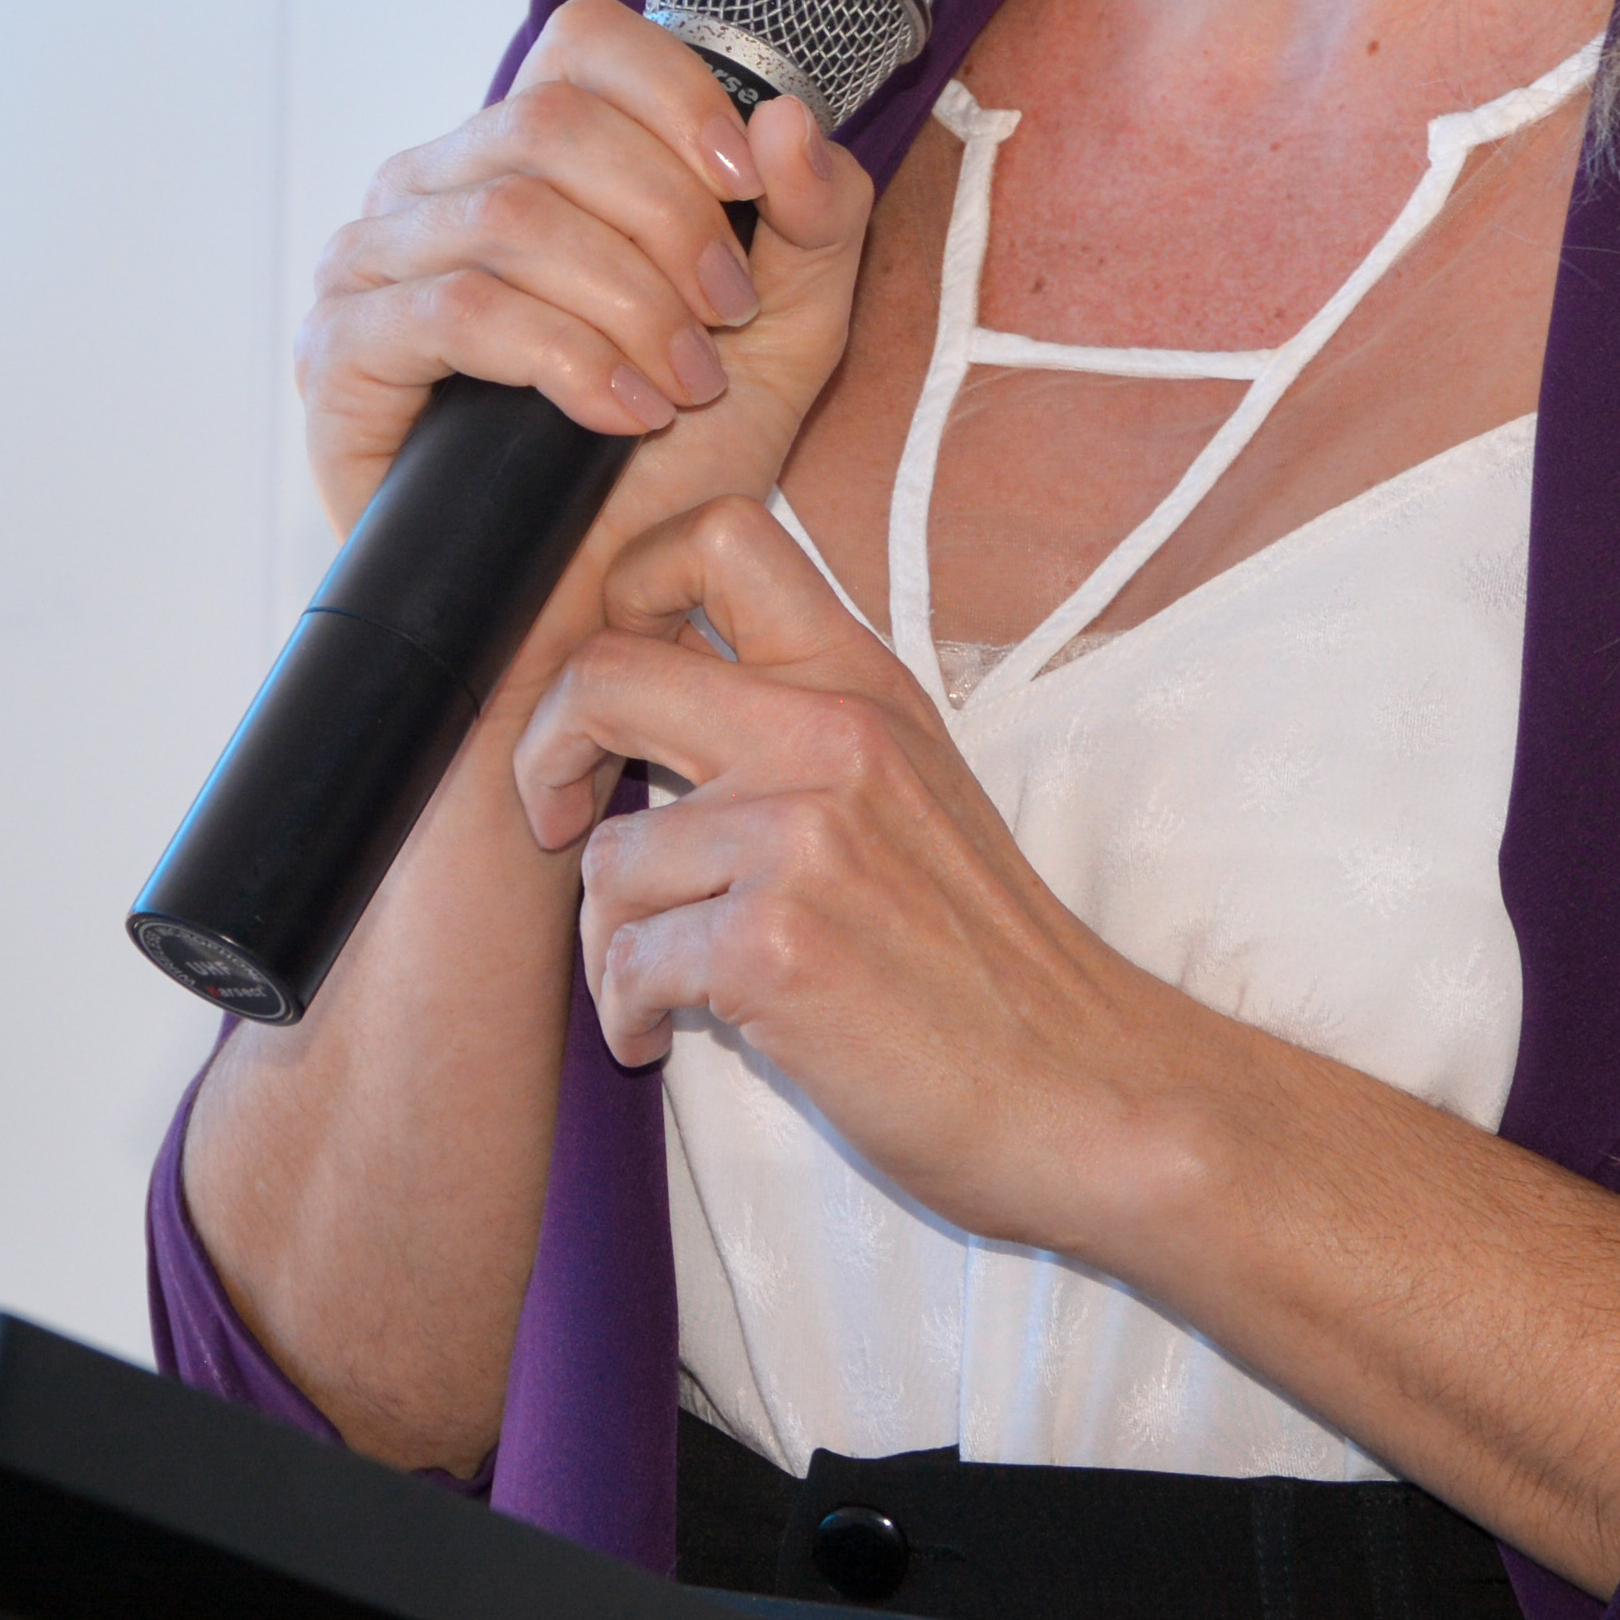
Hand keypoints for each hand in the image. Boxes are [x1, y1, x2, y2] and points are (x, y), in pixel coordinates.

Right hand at [298, 0, 873, 523]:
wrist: (598, 610)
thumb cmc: (678, 462)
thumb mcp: (792, 332)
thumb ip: (817, 218)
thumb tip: (786, 119)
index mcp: (524, 150)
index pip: (581, 42)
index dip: (675, 97)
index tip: (746, 189)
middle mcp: (433, 185)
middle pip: (552, 123)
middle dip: (668, 222)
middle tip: (725, 320)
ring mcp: (372, 263)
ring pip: (509, 214)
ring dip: (627, 302)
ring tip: (681, 383)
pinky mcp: (341, 352)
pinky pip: (457, 310)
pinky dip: (565, 358)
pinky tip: (623, 414)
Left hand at [514, 498, 1187, 1258]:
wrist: (1076, 1083)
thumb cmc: (984, 957)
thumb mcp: (914, 786)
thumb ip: (807, 731)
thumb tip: (657, 712)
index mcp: (863, 682)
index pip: (720, 536)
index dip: (624, 586)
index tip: (610, 683)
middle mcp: (830, 736)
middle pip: (606, 674)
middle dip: (542, 756)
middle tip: (554, 820)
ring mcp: (800, 837)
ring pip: (606, 858)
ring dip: (605, 941)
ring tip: (655, 987)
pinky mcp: (772, 944)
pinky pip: (625, 963)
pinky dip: (626, 1013)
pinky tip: (665, 1034)